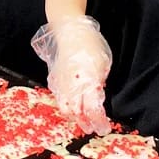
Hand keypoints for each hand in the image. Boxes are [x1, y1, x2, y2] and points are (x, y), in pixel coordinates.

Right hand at [32, 15, 111, 135]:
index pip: (92, 108)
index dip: (98, 121)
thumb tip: (97, 96)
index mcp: (87, 80)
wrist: (69, 30)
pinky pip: (59, 97)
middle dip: (85, 123)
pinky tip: (72, 106)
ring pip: (65, 107)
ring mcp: (61, 81)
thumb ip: (99, 81)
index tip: (104, 128)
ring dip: (74, 116)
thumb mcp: (102, 62)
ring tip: (82, 120)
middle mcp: (72, 84)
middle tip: (93, 128)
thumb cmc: (90, 43)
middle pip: (77, 112)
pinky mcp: (54, 78)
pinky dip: (66, 105)